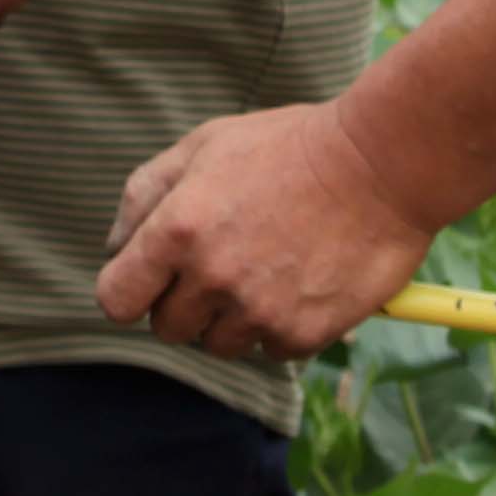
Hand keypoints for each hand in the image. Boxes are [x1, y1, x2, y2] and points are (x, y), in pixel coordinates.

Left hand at [95, 101, 435, 363]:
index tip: (152, 280)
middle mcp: (212, 277)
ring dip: (234, 317)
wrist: (381, 162)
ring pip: (219, 344)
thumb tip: (114, 248)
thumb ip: (146, 195)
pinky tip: (302, 280)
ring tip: (268, 267)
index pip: (116, 300)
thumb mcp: (205, 145)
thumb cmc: (289, 146)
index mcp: (177, 229)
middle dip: (185, 303)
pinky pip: (271, 350)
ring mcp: (258, 310)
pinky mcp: (303, 333)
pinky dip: (282, 325)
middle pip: (168, 329)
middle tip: (222, 264)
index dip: (131, 291)